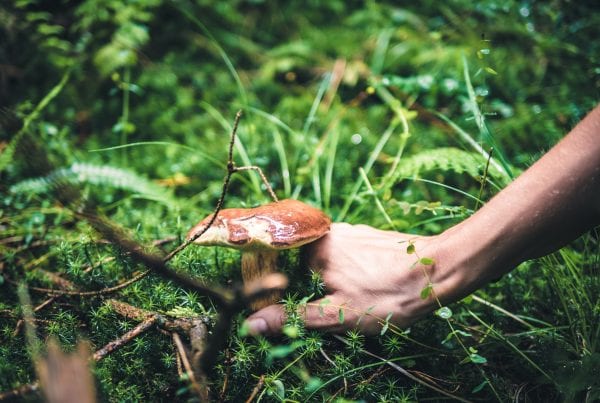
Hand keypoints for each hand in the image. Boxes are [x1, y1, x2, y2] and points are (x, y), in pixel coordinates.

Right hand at [245, 223, 446, 334]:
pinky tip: (362, 287)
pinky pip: (343, 255)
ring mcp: (349, 232)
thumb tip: (251, 323)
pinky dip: (343, 271)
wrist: (439, 270)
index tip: (285, 307)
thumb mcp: (338, 314)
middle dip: (304, 287)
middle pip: (299, 262)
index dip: (275, 288)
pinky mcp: (367, 238)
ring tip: (346, 299)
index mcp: (314, 248)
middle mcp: (328, 233)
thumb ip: (293, 317)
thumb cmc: (389, 295)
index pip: (276, 265)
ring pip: (322, 259)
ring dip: (325, 280)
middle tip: (323, 308)